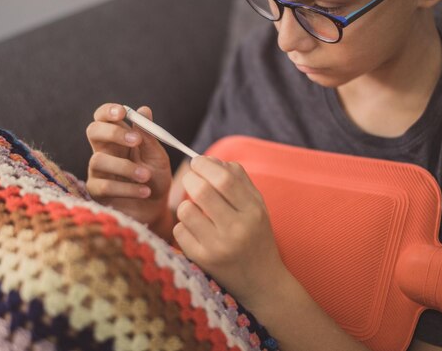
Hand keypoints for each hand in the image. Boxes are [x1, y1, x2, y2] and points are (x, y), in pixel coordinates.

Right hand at [86, 103, 172, 237]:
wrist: (157, 209)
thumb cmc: (156, 180)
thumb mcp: (157, 157)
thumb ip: (149, 136)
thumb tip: (143, 109)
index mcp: (118, 139)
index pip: (104, 117)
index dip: (108, 111)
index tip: (123, 112)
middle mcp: (104, 151)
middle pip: (93, 131)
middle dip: (112, 132)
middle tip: (136, 141)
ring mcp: (97, 172)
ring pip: (98, 160)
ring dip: (126, 167)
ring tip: (146, 176)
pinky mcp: (96, 192)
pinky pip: (104, 185)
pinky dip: (127, 188)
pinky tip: (145, 191)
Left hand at [173, 156, 284, 306]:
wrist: (262, 282)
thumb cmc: (256, 236)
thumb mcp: (257, 207)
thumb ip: (238, 180)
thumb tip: (211, 159)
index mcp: (253, 211)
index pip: (224, 178)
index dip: (206, 164)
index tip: (198, 162)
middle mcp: (237, 229)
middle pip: (202, 190)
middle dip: (190, 178)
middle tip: (190, 178)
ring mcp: (218, 247)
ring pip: (185, 210)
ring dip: (185, 204)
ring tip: (195, 209)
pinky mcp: (202, 261)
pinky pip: (180, 231)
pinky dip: (184, 226)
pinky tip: (196, 231)